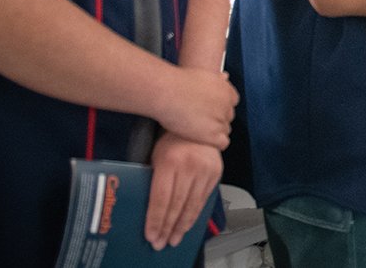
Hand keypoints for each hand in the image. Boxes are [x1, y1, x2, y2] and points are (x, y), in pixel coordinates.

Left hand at [145, 132, 221, 250]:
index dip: (156, 219)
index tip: (151, 234)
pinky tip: (187, 225)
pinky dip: (195, 215)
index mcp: (170, 161)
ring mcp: (205, 170)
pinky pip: (204, 200)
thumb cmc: (173, 139)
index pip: (161, 198)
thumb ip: (154, 179)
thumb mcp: (156, 155)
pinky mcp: (216, 174)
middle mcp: (189, 166)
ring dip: (182, 226)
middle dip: (168, 227)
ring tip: (174, 238)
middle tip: (161, 242)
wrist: (200, 124)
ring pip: (192, 205)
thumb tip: (150, 208)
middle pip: (176, 205)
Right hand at [153, 68, 236, 150]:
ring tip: (198, 130)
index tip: (208, 109)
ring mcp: (220, 120)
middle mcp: (227, 105)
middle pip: (228, 116)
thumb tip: (225, 76)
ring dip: (214, 131)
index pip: (232, 102)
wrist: (167, 92)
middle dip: (217, 118)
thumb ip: (217, 79)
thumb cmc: (178, 83)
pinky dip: (216, 143)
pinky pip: (223, 142)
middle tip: (200, 120)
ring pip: (225, 129)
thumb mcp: (203, 74)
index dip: (220, 106)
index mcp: (227, 90)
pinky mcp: (212, 134)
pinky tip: (204, 140)